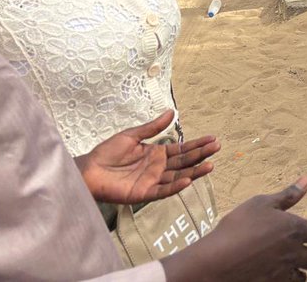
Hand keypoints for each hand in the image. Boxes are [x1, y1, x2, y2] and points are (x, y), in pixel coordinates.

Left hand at [75, 110, 219, 204]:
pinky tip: (187, 180)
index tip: (212, 139)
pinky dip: (175, 186)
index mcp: (156, 154)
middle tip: (217, 148)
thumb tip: (172, 112)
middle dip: (201, 155)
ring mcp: (152, 181)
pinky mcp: (143, 194)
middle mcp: (158, 168)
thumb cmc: (107, 152)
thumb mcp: (132, 135)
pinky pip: (163, 191)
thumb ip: (153, 127)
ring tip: (210, 165)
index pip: (182, 149)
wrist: (89, 170)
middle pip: (184, 161)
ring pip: (178, 176)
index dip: (197, 144)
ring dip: (194, 172)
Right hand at [161, 177, 306, 281]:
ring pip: (303, 277)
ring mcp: (284, 273)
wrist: (217, 262)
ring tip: (296, 268)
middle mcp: (295, 253)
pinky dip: (287, 281)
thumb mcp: (262, 204)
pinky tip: (279, 277)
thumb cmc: (238, 227)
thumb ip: (288, 195)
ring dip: (302, 272)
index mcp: (296, 229)